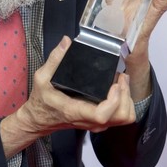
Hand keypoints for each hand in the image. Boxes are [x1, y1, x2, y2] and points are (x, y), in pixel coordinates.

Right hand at [0, 37, 135, 157]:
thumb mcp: (41, 77)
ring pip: (124, 119)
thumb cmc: (40, 100)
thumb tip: (66, 41)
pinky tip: (117, 90)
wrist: (39, 119)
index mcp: (75, 111)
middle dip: (125, 95)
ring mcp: (95, 124)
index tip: (114, 83)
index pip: (102, 114)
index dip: (114, 100)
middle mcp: (89, 121)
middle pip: (121, 117)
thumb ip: (54, 59)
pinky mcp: (99, 123)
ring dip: (127, 100)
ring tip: (121, 82)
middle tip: (120, 77)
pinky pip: (120, 118)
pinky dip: (124, 104)